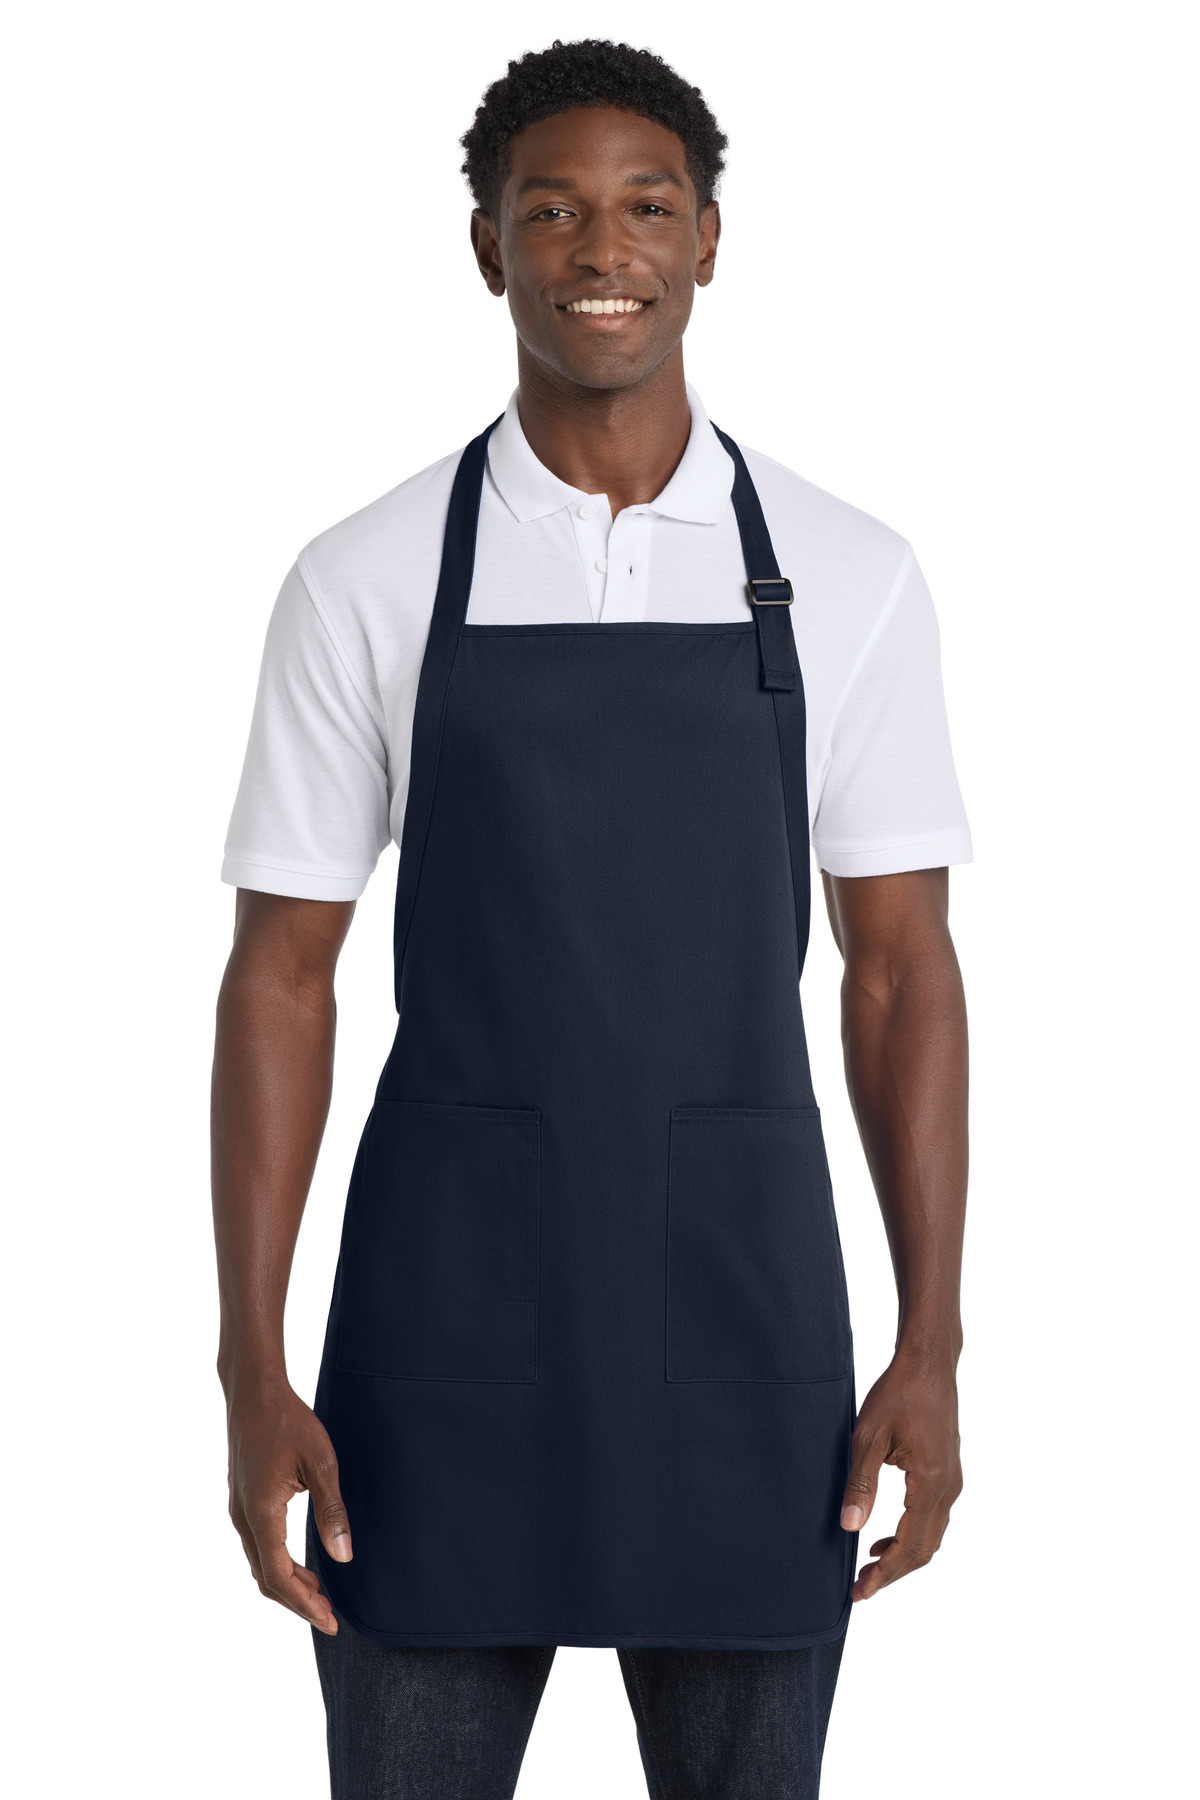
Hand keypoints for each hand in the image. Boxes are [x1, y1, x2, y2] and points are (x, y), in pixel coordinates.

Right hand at [226, 1381, 351, 1633]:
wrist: (253, 1391)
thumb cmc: (289, 1421)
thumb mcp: (321, 1463)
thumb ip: (332, 1512)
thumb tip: (343, 1557)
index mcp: (261, 1513)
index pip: (279, 1577)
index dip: (304, 1605)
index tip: (329, 1622)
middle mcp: (243, 1518)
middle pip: (266, 1578)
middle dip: (298, 1602)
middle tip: (329, 1616)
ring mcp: (239, 1510)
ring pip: (260, 1563)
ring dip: (288, 1584)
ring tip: (320, 1594)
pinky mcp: (242, 1501)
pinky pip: (258, 1546)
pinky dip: (278, 1564)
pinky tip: (301, 1563)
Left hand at [840, 1348, 961, 1600]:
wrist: (929, 1363)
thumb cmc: (898, 1393)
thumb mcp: (868, 1436)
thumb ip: (860, 1484)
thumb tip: (849, 1527)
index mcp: (930, 1483)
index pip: (909, 1546)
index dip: (884, 1574)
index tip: (860, 1591)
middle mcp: (949, 1488)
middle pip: (925, 1550)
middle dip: (893, 1573)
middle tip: (861, 1587)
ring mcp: (952, 1481)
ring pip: (932, 1536)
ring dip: (903, 1556)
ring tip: (870, 1566)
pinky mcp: (948, 1473)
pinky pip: (934, 1518)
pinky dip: (912, 1535)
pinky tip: (885, 1535)